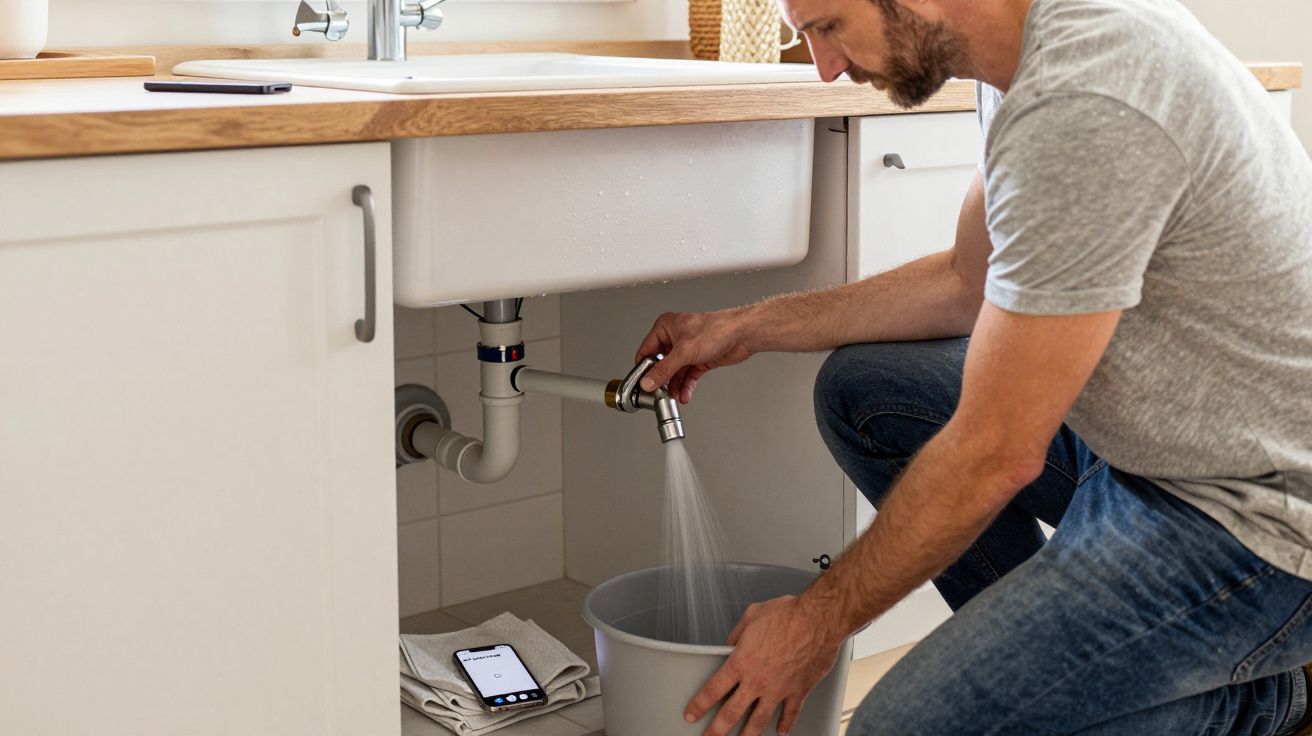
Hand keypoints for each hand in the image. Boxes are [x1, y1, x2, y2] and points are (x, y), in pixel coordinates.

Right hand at [634, 308, 755, 402]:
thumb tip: (648, 381)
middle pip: (661, 363)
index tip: (642, 383)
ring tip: (674, 396)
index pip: (647, 350)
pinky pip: (688, 375)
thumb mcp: (683, 352)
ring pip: (675, 372)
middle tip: (659, 393)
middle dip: (662, 380)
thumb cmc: (716, 330)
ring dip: (675, 386)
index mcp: (666, 327)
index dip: (644, 368)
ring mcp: (688, 349)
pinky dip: (686, 385)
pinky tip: (684, 394)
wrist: (742, 335)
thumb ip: (664, 370)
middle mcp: (675, 337)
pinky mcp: (699, 359)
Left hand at [684, 595, 843, 735]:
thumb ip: (737, 633)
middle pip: (731, 713)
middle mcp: (757, 680)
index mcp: (741, 662)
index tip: (691, 714)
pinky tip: (781, 731)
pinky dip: (786, 724)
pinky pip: (790, 713)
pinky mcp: (799, 691)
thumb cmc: (788, 614)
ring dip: (747, 735)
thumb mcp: (752, 615)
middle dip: (716, 729)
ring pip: (758, 720)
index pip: (713, 690)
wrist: (818, 619)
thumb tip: (730, 642)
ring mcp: (778, 689)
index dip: (699, 705)